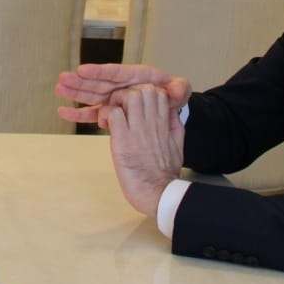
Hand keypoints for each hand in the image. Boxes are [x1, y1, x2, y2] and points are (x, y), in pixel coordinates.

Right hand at [56, 63, 190, 122]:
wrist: (169, 108)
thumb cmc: (172, 95)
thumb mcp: (179, 90)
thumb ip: (179, 88)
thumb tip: (177, 88)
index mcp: (135, 76)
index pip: (115, 73)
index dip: (99, 72)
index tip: (82, 70)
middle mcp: (121, 85)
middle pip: (98, 83)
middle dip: (80, 82)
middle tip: (62, 78)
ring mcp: (114, 99)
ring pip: (92, 96)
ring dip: (75, 94)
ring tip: (58, 89)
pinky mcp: (111, 112)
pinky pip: (94, 113)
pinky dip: (80, 114)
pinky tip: (64, 112)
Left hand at [103, 85, 185, 218]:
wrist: (158, 194)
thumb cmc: (165, 174)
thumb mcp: (177, 146)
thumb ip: (174, 127)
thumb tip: (172, 112)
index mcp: (165, 124)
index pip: (159, 93)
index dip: (145, 93)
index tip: (136, 105)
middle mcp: (152, 123)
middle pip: (144, 90)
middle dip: (130, 93)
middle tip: (121, 107)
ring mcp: (137, 130)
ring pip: (129, 96)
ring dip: (117, 102)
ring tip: (113, 115)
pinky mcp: (122, 140)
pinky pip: (113, 114)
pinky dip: (107, 115)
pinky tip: (106, 126)